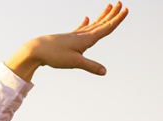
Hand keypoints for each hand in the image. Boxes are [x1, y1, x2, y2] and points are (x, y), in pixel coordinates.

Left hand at [6, 2, 128, 81]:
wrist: (35, 50)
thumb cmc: (54, 55)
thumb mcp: (74, 62)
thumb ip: (90, 66)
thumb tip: (105, 71)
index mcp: (87, 39)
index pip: (106, 28)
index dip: (117, 20)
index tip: (126, 9)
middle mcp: (82, 35)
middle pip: (101, 23)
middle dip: (112, 14)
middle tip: (121, 3)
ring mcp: (74, 35)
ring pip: (92, 24)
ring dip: (101, 16)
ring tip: (108, 6)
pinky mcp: (67, 38)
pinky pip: (79, 29)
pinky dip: (84, 23)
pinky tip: (85, 18)